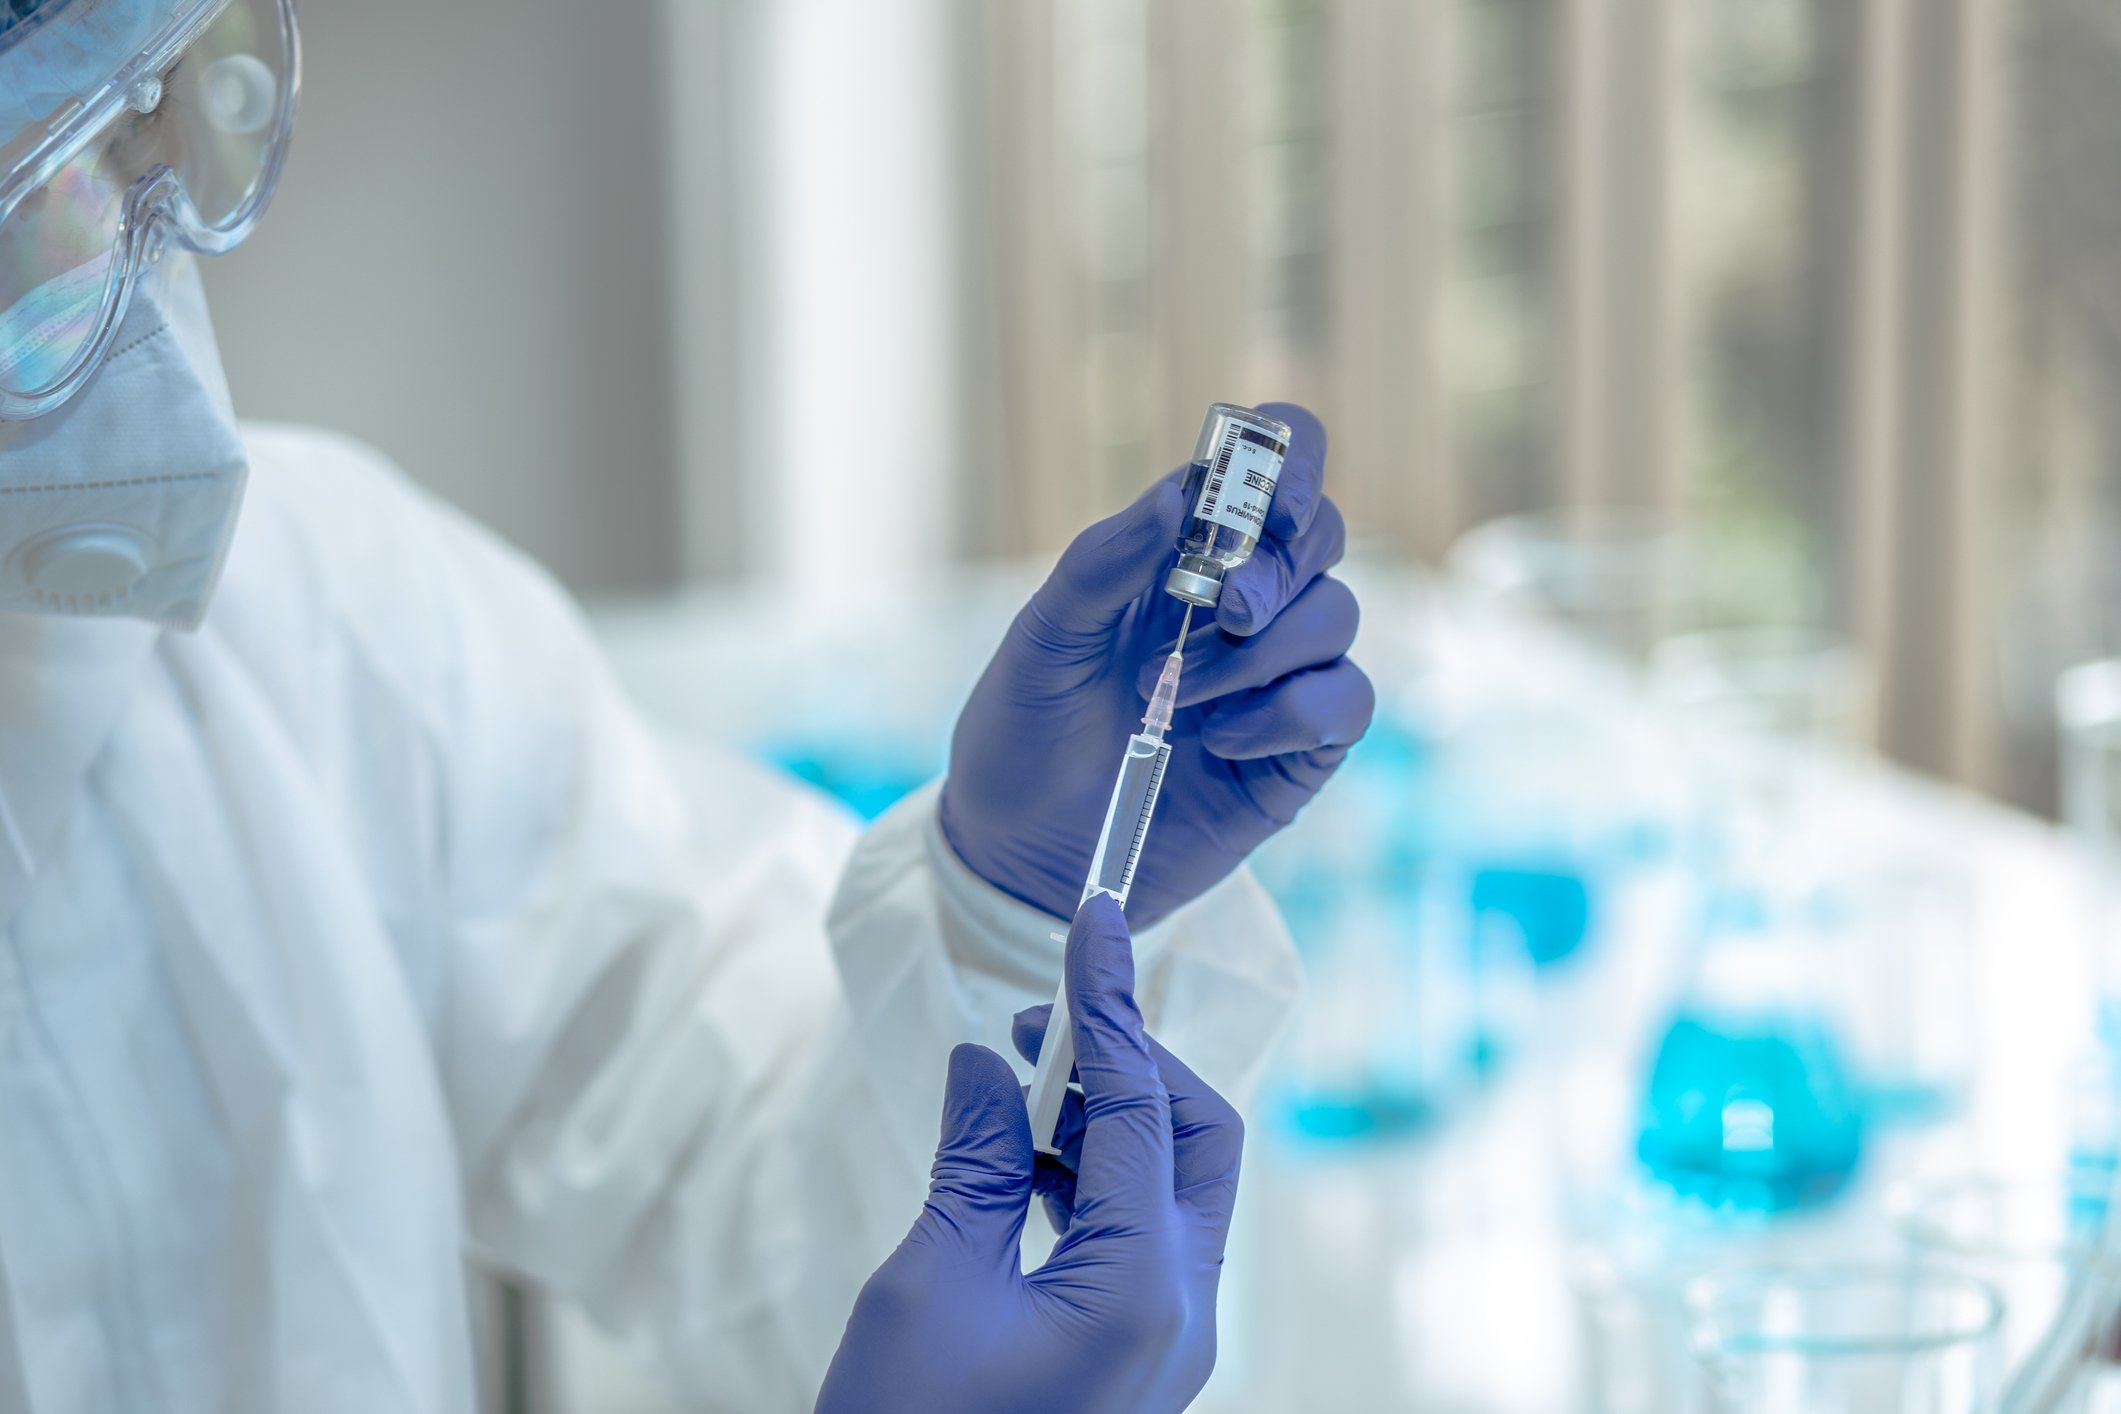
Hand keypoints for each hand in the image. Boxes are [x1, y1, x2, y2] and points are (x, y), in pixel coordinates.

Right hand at [815, 896, 1240, 1413]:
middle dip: (1133, 1066)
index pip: (1147, 1104)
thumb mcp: (929, 1284)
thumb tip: (983, 1063)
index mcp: (1147, 1292)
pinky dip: (1092, 1184)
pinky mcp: (1137, 1366)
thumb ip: (972, 1160)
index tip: (1092, 918)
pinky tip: (1017, 1168)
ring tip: (1015, 1092)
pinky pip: (1142, 1242)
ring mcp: (1169, 1348)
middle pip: (1201, 1143)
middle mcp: (1185, 1318)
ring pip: (1175, 1192)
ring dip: (1106, 1124)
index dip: (1112, 1001)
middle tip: (1043, 1029)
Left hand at [940, 403, 1373, 926]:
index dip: (1292, 461)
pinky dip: (1291, 712)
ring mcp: (1275, 675)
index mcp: (1180, 553)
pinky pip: (1347, 700)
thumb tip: (1177, 498)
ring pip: (1336, 616)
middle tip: (1224, 608)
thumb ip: (1102, 563)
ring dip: (1262, 651)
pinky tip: (1222, 742)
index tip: (1272, 505)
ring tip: (1180, 696)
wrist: (1023, 856)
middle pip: (1324, 536)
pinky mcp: (1297, 749)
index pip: (1271, 468)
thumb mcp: (1042, 641)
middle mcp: (1240, 603)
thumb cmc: (1025, 734)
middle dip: (1280, 567)